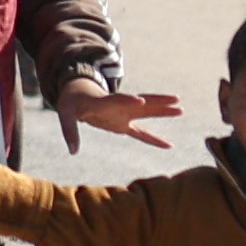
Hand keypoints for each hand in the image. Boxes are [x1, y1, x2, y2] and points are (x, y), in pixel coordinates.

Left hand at [49, 78, 183, 148]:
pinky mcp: (123, 124)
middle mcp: (119, 106)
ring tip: (181, 109)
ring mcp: (124, 114)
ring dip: (163, 111)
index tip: (140, 100)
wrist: (78, 94)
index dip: (128, 99)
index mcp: (104, 101)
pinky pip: (141, 133)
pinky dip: (153, 139)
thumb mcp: (65, 114)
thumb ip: (69, 131)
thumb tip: (73, 151)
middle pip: (142, 102)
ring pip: (147, 112)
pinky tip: (168, 146)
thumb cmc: (71, 102)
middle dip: (158, 101)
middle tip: (176, 99)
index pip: (118, 99)